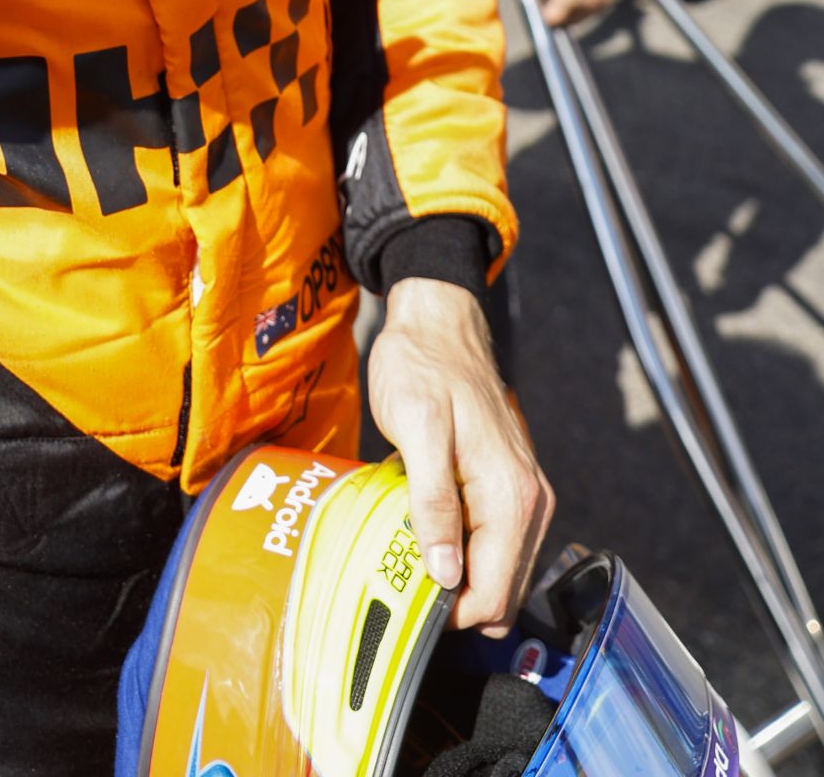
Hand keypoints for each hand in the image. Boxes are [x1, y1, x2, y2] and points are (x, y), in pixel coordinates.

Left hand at [369, 278, 552, 633]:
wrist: (438, 322)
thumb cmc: (421, 365)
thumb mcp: (416, 427)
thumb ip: (433, 502)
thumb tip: (445, 573)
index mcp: (511, 496)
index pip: (494, 595)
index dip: (450, 612)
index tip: (407, 600)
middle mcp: (530, 502)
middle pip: (501, 592)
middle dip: (454, 598)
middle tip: (404, 572)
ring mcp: (525, 495)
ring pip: (498, 572)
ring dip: (458, 573)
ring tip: (411, 544)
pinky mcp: (510, 487)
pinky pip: (493, 544)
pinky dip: (463, 548)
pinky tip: (429, 524)